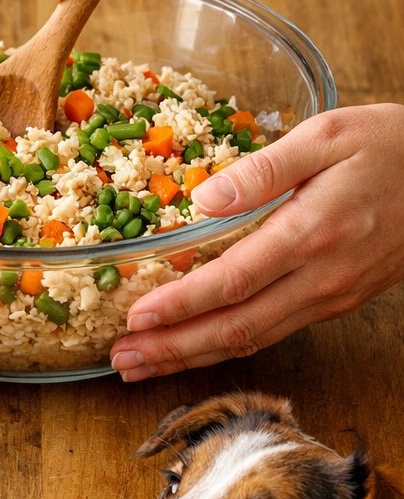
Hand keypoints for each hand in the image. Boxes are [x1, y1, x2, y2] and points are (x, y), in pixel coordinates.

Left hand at [109, 106, 403, 379]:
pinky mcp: (338, 300)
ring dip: (194, 355)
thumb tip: (204, 198)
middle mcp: (321, 277)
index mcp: (311, 233)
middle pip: (236, 328)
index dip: (180, 306)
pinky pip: (274, 331)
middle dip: (173, 349)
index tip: (135, 319)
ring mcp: (332, 295)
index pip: (232, 283)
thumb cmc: (391, 144)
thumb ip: (264, 167)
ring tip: (143, 364)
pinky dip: (228, 344)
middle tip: (121, 361)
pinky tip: (196, 344)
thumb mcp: (326, 135)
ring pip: (253, 339)